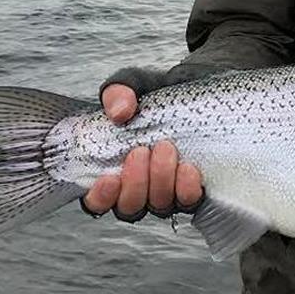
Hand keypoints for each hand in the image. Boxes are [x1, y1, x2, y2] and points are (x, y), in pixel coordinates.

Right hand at [81, 83, 204, 220]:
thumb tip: (119, 112)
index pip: (96, 201)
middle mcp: (138, 189)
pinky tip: (188, 168)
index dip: (100, 197)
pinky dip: (187, 188)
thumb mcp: (134, 86)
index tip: (110, 178)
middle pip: (129, 207)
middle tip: (141, 151)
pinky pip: (189, 201)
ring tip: (165, 148)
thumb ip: (118, 93)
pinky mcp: (192, 190)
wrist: (197, 95)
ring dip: (160, 180)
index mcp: (112, 171)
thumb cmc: (157, 97)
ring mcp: (166, 193)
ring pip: (158, 206)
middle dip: (135, 183)